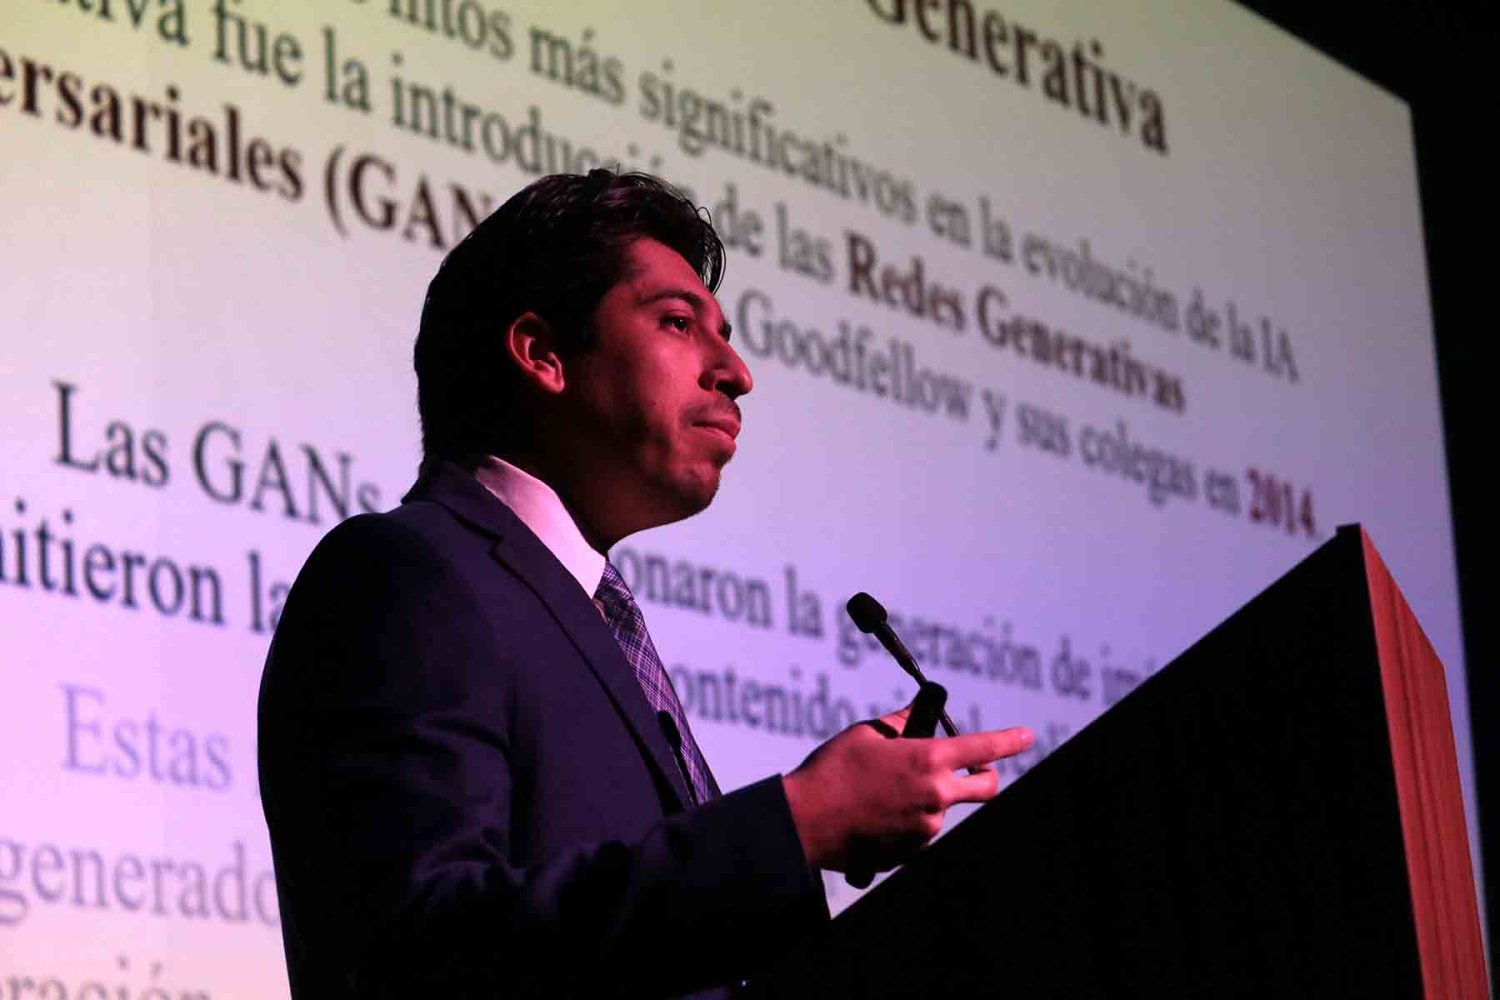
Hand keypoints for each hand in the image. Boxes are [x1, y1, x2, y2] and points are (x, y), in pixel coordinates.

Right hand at [781, 704, 1032, 873]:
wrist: (805, 822)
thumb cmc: (832, 771)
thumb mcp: (867, 734)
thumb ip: (901, 723)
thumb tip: (918, 718)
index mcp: (927, 760)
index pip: (983, 748)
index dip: (1009, 740)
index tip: (1026, 736)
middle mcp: (935, 797)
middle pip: (986, 788)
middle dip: (985, 777)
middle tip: (970, 770)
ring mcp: (926, 828)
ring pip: (944, 808)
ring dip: (928, 797)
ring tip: (883, 791)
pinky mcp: (911, 852)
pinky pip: (920, 830)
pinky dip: (907, 819)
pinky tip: (875, 812)